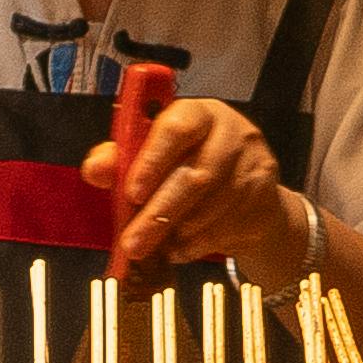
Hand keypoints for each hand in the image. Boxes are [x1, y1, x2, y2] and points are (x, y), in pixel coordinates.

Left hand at [101, 97, 296, 287]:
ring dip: (177, 233)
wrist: (247, 193)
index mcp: (199, 114)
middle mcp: (232, 134)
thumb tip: (95, 169)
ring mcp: (255, 166)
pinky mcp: (266, 200)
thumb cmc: (187, 166)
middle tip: (132, 244)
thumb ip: (120, 159)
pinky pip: (226, 230)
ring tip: (156, 245)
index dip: (153, 161)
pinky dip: (196, 246)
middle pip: (195, 177)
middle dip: (158, 215)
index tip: (132, 193)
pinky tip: (180, 249)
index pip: (177, 128)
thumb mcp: (152, 156)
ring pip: (211, 209)